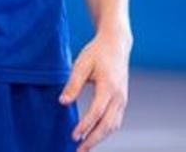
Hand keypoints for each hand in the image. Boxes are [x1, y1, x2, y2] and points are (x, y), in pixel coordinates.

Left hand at [59, 29, 130, 151]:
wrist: (116, 44)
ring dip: (100, 138)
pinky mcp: (122, 101)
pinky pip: (115, 121)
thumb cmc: (96, 53)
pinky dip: (105, 132)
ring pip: (113, 126)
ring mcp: (122, 99)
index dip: (85, 126)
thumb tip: (63, 103)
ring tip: (84, 147)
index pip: (97, 112)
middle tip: (79, 151)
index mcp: (109, 86)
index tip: (74, 136)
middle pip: (108, 125)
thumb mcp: (81, 64)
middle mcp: (119, 96)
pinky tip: (93, 136)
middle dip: (93, 140)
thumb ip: (73, 84)